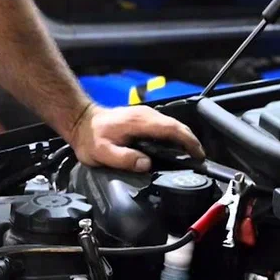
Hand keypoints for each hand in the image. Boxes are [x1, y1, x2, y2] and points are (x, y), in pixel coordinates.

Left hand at [69, 104, 204, 171]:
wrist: (81, 122)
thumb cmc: (90, 137)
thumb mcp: (103, 153)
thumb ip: (124, 159)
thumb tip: (146, 164)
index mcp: (139, 122)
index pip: (172, 128)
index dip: (188, 141)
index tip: (198, 154)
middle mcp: (145, 115)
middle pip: (177, 125)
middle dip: (191, 141)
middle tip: (198, 159)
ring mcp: (145, 114)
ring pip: (172, 125)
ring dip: (183, 138)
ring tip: (190, 156)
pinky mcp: (143, 118)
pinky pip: (164, 126)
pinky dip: (175, 136)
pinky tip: (175, 148)